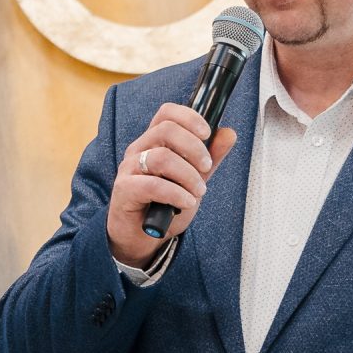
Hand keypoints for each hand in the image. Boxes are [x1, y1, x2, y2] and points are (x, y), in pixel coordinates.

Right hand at [107, 103, 238, 267]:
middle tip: (206, 168)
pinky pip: (152, 185)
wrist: (144, 238)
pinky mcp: (124, 190)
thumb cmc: (165, 206)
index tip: (207, 133)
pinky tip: (185, 203)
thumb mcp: (194, 179)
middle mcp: (139, 150)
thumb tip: (228, 133)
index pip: (167, 113)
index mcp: (154, 142)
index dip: (189, 117)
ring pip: (162, 158)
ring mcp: (129, 169)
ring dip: (188, 176)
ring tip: (197, 192)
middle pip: (166, 130)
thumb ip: (210, 157)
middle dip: (195, 149)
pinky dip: (176, 194)